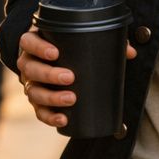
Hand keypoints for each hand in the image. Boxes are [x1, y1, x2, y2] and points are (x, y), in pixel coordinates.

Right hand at [17, 30, 136, 130]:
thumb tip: (130, 53)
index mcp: (35, 42)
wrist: (58, 60)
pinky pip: (39, 111)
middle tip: (70, 77)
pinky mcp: (37, 101)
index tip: (55, 53)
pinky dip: (50, 117)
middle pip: (30, 69)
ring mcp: (31, 83)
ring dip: (51, 97)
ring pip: (33, 91)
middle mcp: (29, 63)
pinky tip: (63, 119)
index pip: (29, 42)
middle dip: (49, 74)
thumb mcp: (82, 39)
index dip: (38, 47)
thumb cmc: (70, 46)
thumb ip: (106, 41)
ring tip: (71, 99)